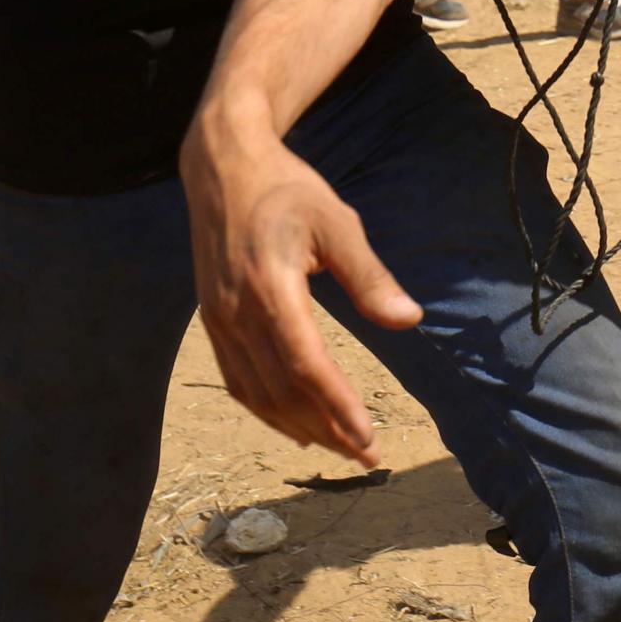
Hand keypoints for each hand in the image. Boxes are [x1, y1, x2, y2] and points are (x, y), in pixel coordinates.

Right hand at [182, 121, 420, 466]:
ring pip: (257, 394)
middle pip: (283, 391)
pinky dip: (266, 410)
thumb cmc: (286, 189)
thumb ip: (369, 275)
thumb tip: (408, 319)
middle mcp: (236, 313)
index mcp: (269, 288)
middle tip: (368, 455)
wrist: (222, 166)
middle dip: (327, 429)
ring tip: (339, 447)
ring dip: (299, 427)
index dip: (337, 407)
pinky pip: (237, 380)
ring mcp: (219, 321)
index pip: (306, 366)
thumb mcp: (337, 221)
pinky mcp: (212, 321)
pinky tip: (294, 423)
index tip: (369, 437)